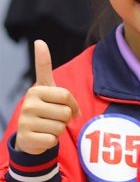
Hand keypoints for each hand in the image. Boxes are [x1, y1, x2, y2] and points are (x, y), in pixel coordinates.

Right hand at [14, 40, 80, 154]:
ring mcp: (25, 120)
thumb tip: (39, 41)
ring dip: (59, 129)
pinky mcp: (27, 137)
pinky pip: (53, 139)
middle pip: (66, 112)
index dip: (72, 104)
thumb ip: (44, 66)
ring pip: (61, 127)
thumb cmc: (45, 109)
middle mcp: (28, 103)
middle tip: (55, 118)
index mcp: (36, 90)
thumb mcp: (47, 89)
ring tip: (48, 126)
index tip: (58, 88)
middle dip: (66, 118)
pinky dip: (53, 140)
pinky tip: (43, 136)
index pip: (65, 95)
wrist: (30, 136)